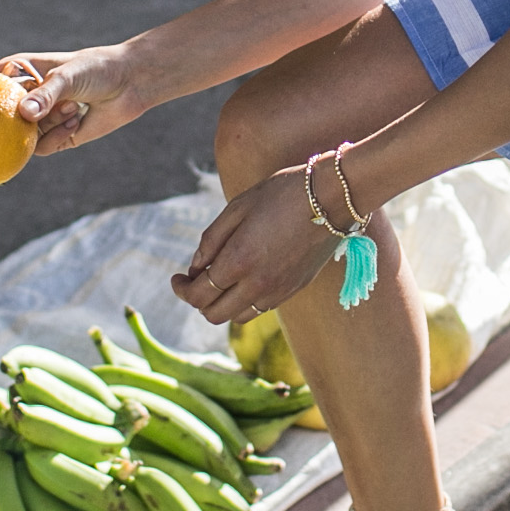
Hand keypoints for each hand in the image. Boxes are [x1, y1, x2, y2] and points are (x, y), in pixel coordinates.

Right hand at [0, 43, 149, 157]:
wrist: (130, 83)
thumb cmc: (96, 69)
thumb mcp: (68, 76)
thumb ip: (46, 94)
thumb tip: (25, 115)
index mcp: (23, 72)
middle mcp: (28, 97)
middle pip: (1, 116)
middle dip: (6, 122)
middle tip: (9, 123)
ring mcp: (41, 118)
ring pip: (24, 134)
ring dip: (48, 123)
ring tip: (72, 107)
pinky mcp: (56, 137)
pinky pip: (43, 147)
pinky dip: (58, 136)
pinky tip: (77, 120)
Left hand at [171, 165, 345, 327]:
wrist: (331, 197)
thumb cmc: (281, 194)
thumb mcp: (237, 207)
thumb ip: (211, 240)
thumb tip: (194, 268)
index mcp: (238, 261)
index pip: (198, 294)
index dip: (181, 289)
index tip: (177, 277)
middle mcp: (257, 284)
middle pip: (214, 313)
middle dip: (197, 300)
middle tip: (194, 280)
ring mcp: (277, 291)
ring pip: (236, 317)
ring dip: (221, 304)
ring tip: (218, 281)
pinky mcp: (293, 290)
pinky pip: (259, 309)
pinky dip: (243, 302)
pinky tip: (244, 280)